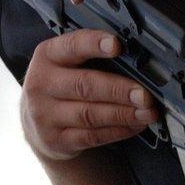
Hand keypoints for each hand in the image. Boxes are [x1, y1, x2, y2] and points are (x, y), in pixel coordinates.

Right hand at [21, 29, 157, 160]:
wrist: (37, 122)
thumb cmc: (61, 84)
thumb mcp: (65, 62)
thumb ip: (91, 56)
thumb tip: (135, 58)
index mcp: (47, 56)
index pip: (71, 46)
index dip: (94, 44)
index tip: (117, 45)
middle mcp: (41, 85)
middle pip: (84, 85)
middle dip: (119, 90)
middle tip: (144, 95)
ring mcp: (45, 115)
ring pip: (90, 115)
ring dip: (123, 114)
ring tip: (147, 113)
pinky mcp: (56, 139)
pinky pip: (92, 136)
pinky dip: (118, 131)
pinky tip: (134, 125)